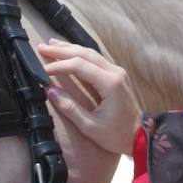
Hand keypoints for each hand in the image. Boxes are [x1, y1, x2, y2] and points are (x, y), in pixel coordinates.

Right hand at [38, 39, 141, 156]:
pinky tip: (69, 53)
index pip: (79, 66)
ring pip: (91, 53)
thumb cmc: (117, 135)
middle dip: (62, 50)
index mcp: (110, 84)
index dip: (59, 66)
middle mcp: (115, 73)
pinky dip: (80, 55)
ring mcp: (117, 72)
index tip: (43, 70)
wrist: (140, 137)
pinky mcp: (116, 75)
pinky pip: (96, 60)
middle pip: (85, 54)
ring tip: (52, 45)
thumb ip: (70, 108)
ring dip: (70, 49)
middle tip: (42, 48)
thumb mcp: (90, 127)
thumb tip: (51, 91)